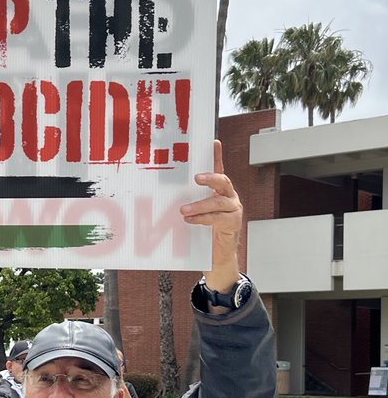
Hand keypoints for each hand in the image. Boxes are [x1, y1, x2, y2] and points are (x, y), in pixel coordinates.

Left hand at [181, 141, 241, 266]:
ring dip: (200, 205)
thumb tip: (164, 193)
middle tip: (196, 178)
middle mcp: (229, 197)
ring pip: (218, 202)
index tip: (213, 142)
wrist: (218, 255)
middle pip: (223, 182)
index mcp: (220, 191)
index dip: (217, 156)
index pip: (219, 170)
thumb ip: (188, 201)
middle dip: (210, 178)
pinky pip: (218, 218)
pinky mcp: (233, 223)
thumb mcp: (196, 212)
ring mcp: (233, 210)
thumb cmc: (206, 231)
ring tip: (184, 210)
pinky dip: (203, 218)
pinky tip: (190, 220)